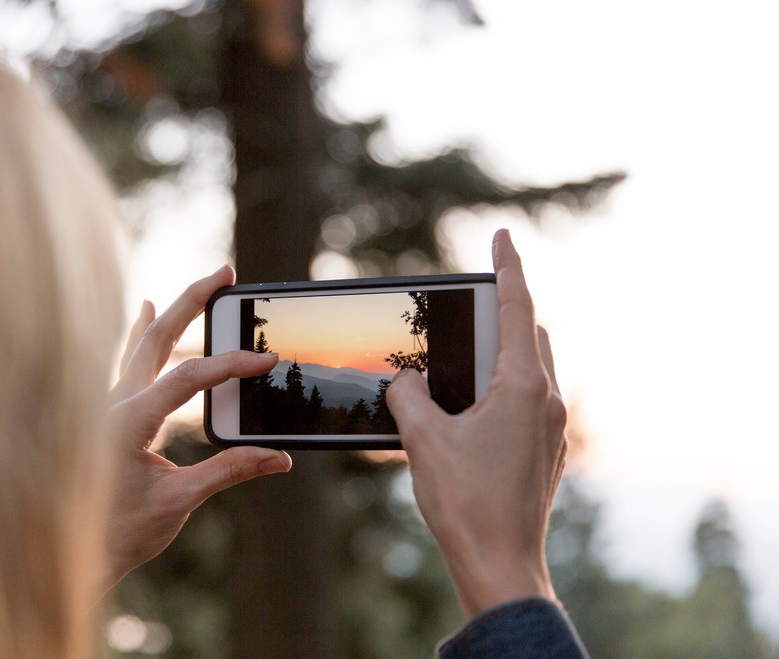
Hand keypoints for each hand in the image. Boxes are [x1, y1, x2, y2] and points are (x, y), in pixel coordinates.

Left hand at [105, 265, 290, 584]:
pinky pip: (129, 361)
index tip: (267, 362)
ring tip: (198, 286)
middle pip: (157, 336)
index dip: (231, 365)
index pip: (188, 378)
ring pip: (140, 344)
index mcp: (126, 420)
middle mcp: (111, 403)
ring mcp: (107, 406)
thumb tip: (278, 459)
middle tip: (226, 273)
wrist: (58, 551)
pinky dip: (143, 334)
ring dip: (171, 313)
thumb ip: (227, 472)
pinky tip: (145, 314)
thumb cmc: (114, 532)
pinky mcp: (110, 415)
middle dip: (193, 301)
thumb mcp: (177, 503)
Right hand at [385, 229, 567, 618]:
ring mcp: (550, 429)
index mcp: (523, 387)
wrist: (500, 564)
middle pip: (530, 336)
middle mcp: (547, 401)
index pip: (518, 309)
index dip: (508, 268)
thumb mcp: (423, 438)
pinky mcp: (544, 451)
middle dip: (504, 312)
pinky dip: (503, 386)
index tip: (503, 236)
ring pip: (531, 369)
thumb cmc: (466, 502)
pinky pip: (527, 400)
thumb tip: (404, 381)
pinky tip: (469, 405)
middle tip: (471, 303)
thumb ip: (408, 395)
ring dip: (503, 353)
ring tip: (463, 357)